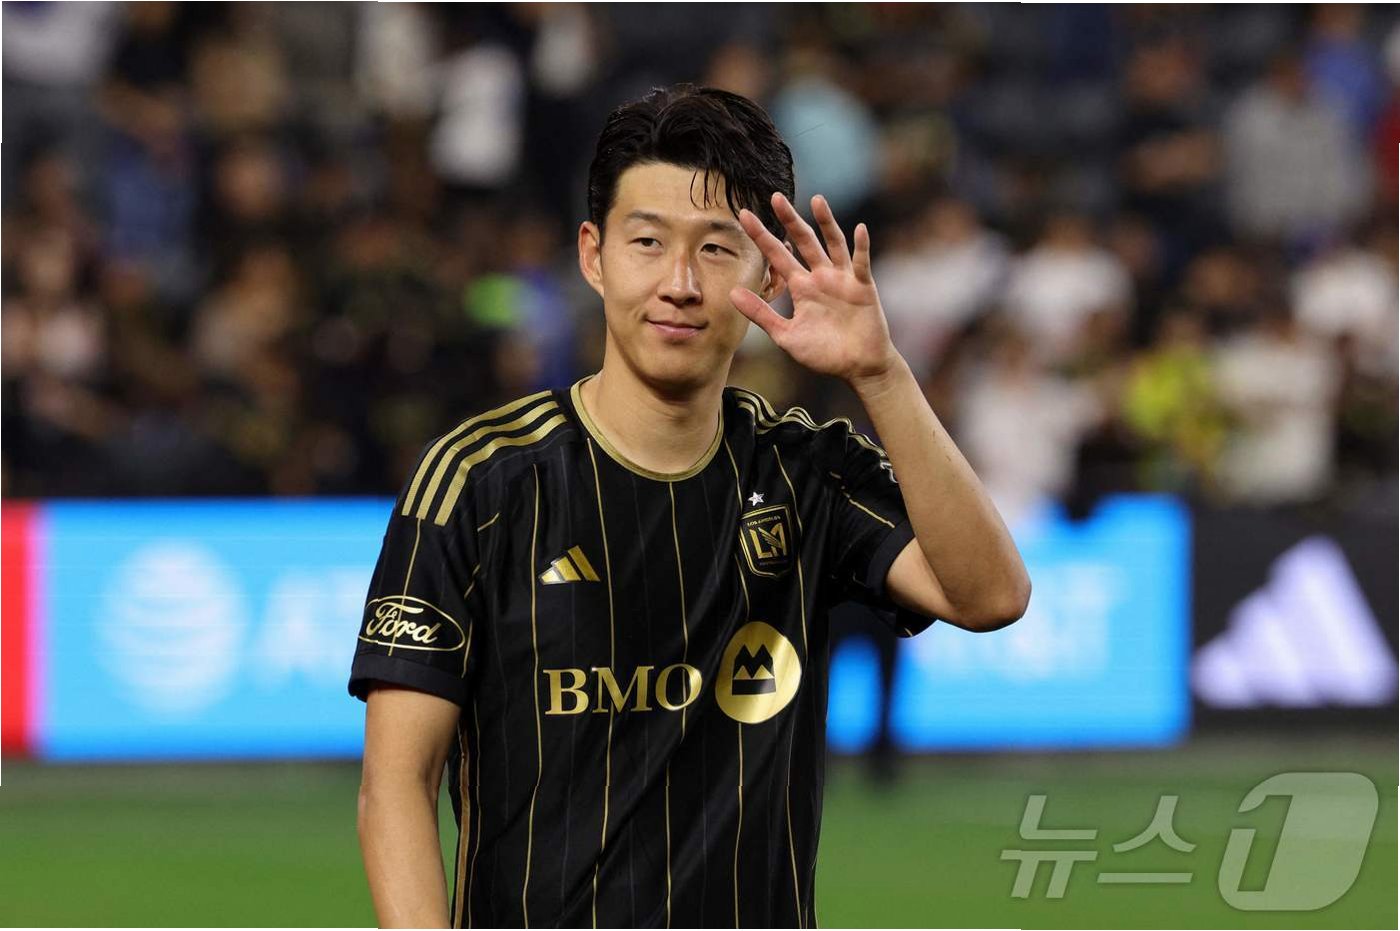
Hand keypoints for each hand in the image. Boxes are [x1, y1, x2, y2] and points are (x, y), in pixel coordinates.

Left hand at [732, 192, 901, 385]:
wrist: (858, 367)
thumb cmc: (824, 354)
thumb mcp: (786, 336)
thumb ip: (761, 314)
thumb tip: (731, 294)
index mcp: (801, 287)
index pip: (778, 255)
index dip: (762, 236)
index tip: (743, 215)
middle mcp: (820, 277)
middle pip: (804, 241)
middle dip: (790, 220)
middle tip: (775, 197)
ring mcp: (842, 279)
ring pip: (833, 244)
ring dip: (826, 222)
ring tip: (816, 201)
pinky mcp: (863, 287)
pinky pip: (861, 264)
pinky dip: (861, 247)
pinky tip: (860, 229)